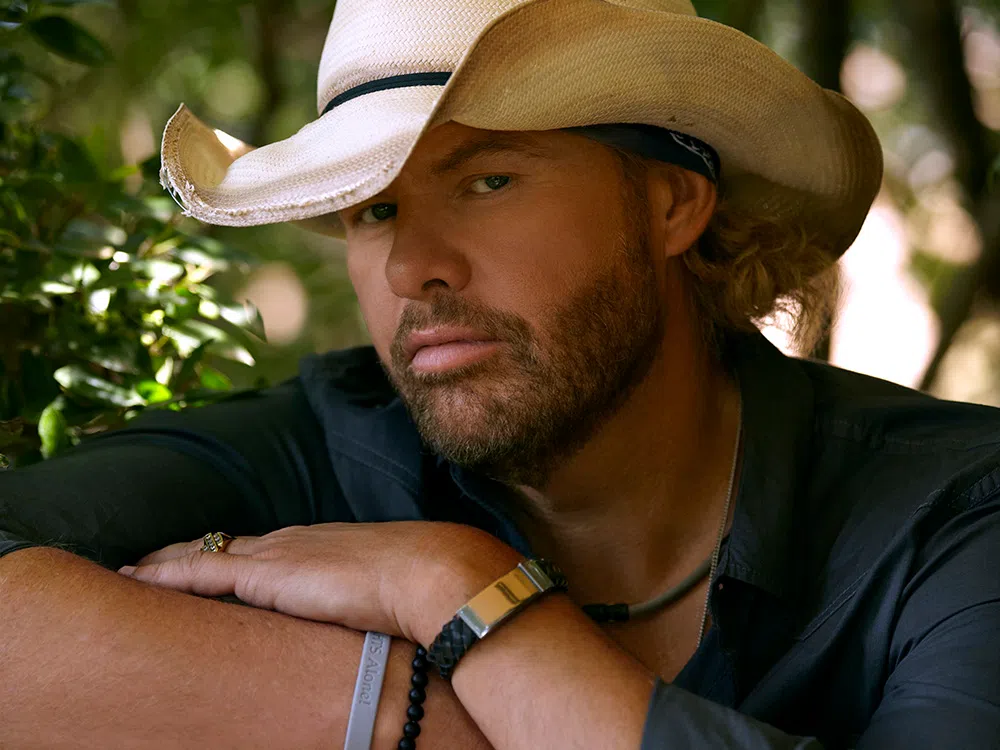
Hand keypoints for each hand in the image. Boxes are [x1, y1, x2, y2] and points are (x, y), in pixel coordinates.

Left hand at [117, 521, 520, 643]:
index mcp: (325, 544)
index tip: (217, 557)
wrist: (430, 573)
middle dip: (192, 551)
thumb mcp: (396, 589)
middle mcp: (294, 541)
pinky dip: (164, 574)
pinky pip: (199, 572)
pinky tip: (135, 578)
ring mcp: (277, 555)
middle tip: (155, 559)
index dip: (237, 553)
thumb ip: (379, 596)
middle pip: (229, 544)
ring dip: (168, 561)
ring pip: (205, 554)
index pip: (268, 548)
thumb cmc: (425, 585)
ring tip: (134, 569)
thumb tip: (386, 619)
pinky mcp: (264, 575)